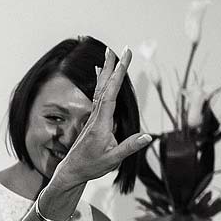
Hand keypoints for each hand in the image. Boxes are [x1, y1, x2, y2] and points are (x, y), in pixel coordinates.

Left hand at [49, 46, 152, 190]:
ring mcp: (93, 117)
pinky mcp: (94, 120)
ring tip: (109, 55)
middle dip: (111, 68)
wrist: (71, 171)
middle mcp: (96, 117)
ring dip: (106, 71)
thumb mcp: (112, 160)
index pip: (111, 95)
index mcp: (101, 124)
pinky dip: (101, 82)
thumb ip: (129, 147)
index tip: (124, 59)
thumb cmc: (91, 166)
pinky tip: (100, 74)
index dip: (118, 75)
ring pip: (100, 90)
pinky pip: (98, 96)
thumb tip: (148, 136)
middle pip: (104, 88)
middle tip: (117, 49)